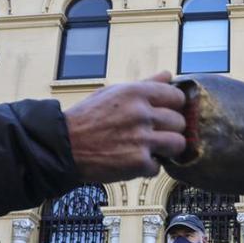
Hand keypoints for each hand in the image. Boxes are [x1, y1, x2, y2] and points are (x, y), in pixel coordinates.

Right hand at [65, 71, 188, 182]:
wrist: (63, 147)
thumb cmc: (87, 118)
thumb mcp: (113, 93)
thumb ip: (145, 85)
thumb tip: (168, 75)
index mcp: (136, 93)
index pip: (177, 97)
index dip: (174, 107)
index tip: (167, 113)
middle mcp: (141, 113)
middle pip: (180, 122)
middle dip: (170, 129)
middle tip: (155, 133)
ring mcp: (142, 139)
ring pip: (177, 144)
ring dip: (166, 149)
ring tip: (150, 148)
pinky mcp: (138, 163)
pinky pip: (158, 166)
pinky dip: (147, 167)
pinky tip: (132, 161)